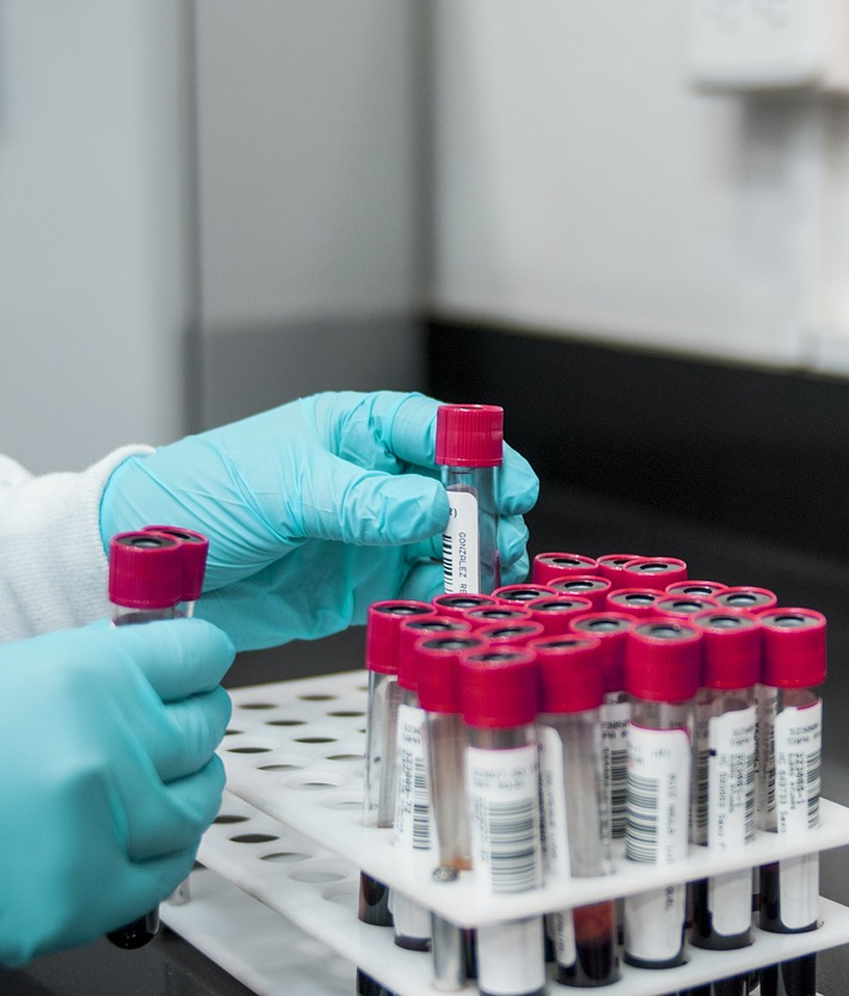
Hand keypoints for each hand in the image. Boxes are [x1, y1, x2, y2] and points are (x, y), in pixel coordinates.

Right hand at [0, 618, 233, 965]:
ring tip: (158, 784)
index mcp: (87, 673)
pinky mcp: (85, 894)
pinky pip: (169, 867)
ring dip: (190, 787)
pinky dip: (165, 851)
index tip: (198, 671)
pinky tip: (143, 835)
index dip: (201, 662)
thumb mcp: (26, 678)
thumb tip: (172, 675)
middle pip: (209, 722)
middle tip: (171, 729)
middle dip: (194, 723)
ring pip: (201, 796)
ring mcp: (101, 821)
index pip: (203, 651)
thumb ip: (103, 674)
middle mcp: (103, 741)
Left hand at [99, 391, 538, 649]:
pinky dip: (434, 597)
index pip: (433, 431)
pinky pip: (412, 588)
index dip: (478, 453)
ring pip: (440, 543)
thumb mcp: (285, 487)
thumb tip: (433, 506)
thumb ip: (362, 500)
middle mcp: (370, 482)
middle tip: (502, 540)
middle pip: (451, 491)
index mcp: (353, 434)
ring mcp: (368, 535)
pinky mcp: (358, 585)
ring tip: (483, 579)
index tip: (509, 482)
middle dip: (484, 514)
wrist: (153, 567)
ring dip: (467, 560)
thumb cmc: (203, 495)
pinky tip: (443, 603)